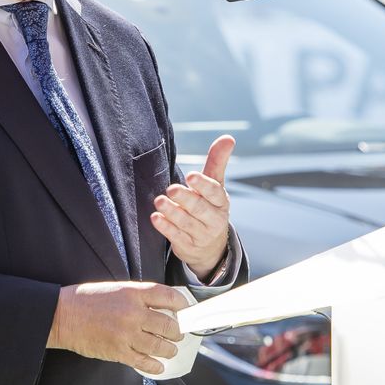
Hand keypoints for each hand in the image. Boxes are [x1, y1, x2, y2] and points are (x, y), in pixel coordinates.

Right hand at [48, 281, 187, 374]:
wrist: (64, 316)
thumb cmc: (87, 300)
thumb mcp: (117, 289)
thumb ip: (138, 297)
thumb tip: (161, 307)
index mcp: (133, 293)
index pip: (168, 297)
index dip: (182, 305)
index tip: (186, 310)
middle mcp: (134, 313)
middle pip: (168, 325)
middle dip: (178, 332)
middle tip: (179, 334)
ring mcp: (127, 334)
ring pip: (159, 346)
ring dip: (169, 349)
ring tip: (170, 350)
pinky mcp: (119, 352)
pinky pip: (144, 362)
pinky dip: (155, 365)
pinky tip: (159, 365)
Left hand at [151, 135, 233, 280]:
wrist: (210, 246)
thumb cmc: (209, 206)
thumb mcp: (215, 186)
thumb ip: (217, 162)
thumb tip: (228, 138)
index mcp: (221, 202)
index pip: (215, 192)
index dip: (203, 185)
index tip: (191, 176)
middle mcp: (214, 219)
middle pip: (200, 208)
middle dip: (186, 198)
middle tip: (171, 189)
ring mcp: (202, 235)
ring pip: (186, 223)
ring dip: (172, 212)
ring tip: (159, 202)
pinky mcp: (188, 246)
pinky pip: (177, 237)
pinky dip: (166, 228)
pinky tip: (156, 218)